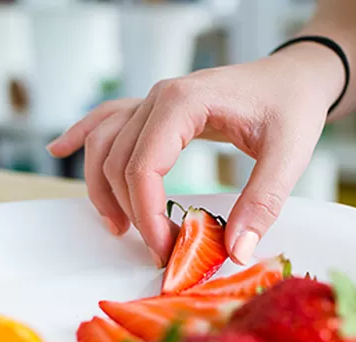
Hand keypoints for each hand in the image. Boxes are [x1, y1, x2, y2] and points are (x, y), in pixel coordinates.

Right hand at [47, 43, 344, 265]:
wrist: (294, 75)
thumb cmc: (292, 107)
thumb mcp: (289, 154)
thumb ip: (263, 202)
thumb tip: (236, 251)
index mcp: (184, 103)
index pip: (143, 167)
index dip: (146, 215)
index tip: (166, 250)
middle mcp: (159, 98)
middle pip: (118, 161)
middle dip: (130, 211)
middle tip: (159, 251)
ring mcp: (153, 100)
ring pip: (104, 144)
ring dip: (101, 186)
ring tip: (117, 228)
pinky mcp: (157, 109)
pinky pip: (108, 119)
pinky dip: (83, 136)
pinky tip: (60, 148)